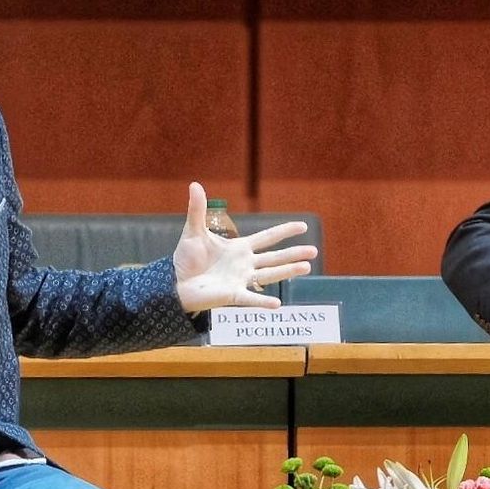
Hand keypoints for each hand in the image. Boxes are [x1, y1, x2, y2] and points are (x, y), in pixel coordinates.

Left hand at [173, 182, 316, 311]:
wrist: (175, 282)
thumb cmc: (187, 258)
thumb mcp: (194, 231)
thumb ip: (198, 209)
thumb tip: (195, 184)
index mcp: (240, 248)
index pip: (267, 238)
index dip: (284, 231)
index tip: (302, 226)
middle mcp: (245, 264)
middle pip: (275, 257)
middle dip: (294, 254)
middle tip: (314, 251)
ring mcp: (241, 280)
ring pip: (270, 275)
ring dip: (288, 271)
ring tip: (307, 267)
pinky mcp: (232, 295)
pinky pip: (250, 298)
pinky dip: (263, 301)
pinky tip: (278, 304)